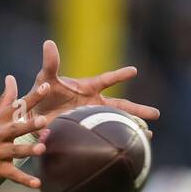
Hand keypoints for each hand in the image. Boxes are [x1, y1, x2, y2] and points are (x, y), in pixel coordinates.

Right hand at [0, 74, 51, 188]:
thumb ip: (5, 99)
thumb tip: (11, 77)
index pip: (18, 106)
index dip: (32, 97)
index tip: (47, 87)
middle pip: (16, 128)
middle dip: (29, 125)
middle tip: (43, 121)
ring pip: (15, 151)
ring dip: (28, 150)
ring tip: (41, 149)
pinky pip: (12, 175)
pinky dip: (24, 180)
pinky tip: (37, 184)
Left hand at [31, 39, 160, 134]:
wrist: (34, 115)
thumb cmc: (41, 93)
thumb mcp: (46, 78)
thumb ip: (51, 63)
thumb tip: (48, 43)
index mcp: (87, 88)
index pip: (106, 80)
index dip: (118, 75)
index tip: (133, 71)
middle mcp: (94, 102)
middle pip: (120, 106)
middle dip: (137, 110)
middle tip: (156, 114)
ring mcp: (91, 116)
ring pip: (116, 122)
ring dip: (132, 128)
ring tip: (149, 135)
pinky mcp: (85, 129)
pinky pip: (103, 135)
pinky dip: (115, 140)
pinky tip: (129, 148)